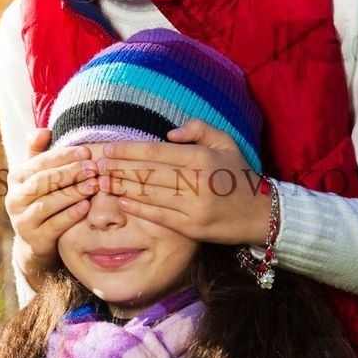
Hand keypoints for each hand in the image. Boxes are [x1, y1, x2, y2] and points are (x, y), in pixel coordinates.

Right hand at [5, 128, 98, 285]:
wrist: (36, 239)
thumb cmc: (43, 198)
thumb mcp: (39, 174)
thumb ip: (40, 151)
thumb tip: (43, 130)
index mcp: (16, 178)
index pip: (40, 162)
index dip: (64, 156)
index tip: (87, 152)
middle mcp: (14, 198)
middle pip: (42, 182)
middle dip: (69, 173)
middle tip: (93, 168)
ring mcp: (22, 220)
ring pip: (47, 203)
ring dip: (72, 193)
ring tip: (94, 185)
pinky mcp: (34, 239)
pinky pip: (54, 225)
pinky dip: (70, 215)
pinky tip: (87, 206)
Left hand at [92, 119, 272, 245]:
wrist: (261, 214)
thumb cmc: (239, 175)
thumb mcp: (225, 143)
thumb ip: (198, 129)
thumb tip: (168, 135)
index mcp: (202, 158)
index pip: (156, 153)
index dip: (128, 151)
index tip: (107, 149)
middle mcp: (197, 181)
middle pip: (148, 173)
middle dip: (118, 169)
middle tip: (96, 166)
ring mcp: (194, 206)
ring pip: (150, 194)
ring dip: (122, 187)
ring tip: (102, 182)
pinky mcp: (193, 227)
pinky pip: (160, 216)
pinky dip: (139, 208)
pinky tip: (122, 201)